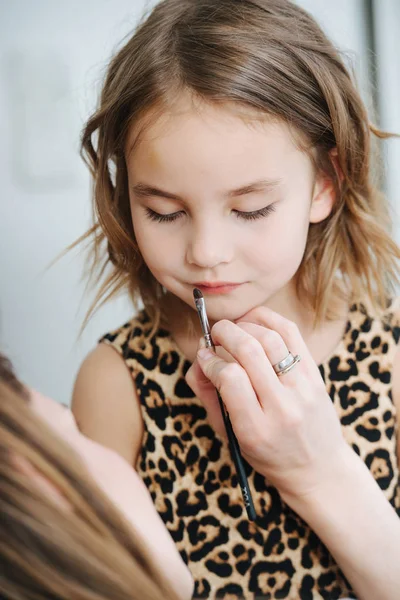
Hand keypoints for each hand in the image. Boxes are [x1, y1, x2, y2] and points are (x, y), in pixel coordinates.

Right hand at [186, 306, 350, 505]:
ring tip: (233, 329)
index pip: (230, 377)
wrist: (319, 468)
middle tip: (213, 334)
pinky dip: (267, 319)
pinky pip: (291, 332)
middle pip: (249, 350)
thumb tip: (199, 359)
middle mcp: (283, 407)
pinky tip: (252, 321)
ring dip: (244, 325)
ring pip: (269, 337)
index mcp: (256, 428)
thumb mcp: (231, 436)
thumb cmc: (269, 454)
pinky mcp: (315, 375)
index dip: (210, 360)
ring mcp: (303, 389)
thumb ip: (210, 396)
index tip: (204, 356)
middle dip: (224, 333)